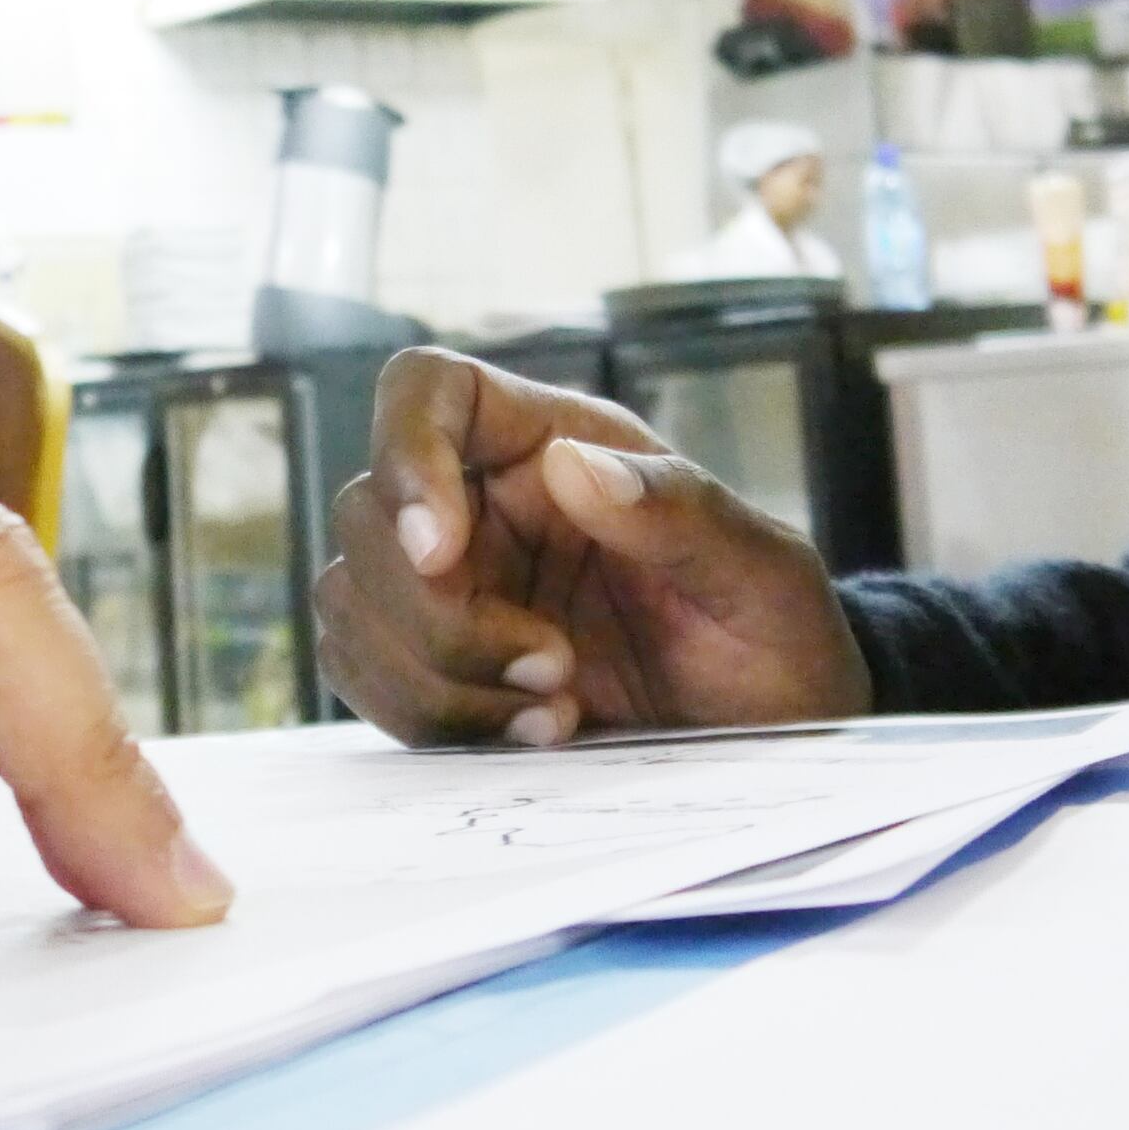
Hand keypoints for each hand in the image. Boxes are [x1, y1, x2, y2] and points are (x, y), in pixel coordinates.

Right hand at [316, 349, 868, 746]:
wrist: (775, 739)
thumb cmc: (779, 638)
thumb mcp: (766, 574)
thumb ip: (680, 512)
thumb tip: (570, 467)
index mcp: (551, 444)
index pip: (426, 390)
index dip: (405, 453)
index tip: (444, 550)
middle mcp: (484, 504)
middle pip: (363, 513)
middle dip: (439, 613)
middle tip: (553, 667)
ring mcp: (452, 586)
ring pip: (350, 603)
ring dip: (436, 677)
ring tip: (554, 713)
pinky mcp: (437, 667)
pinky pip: (362, 677)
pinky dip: (428, 719)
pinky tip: (527, 736)